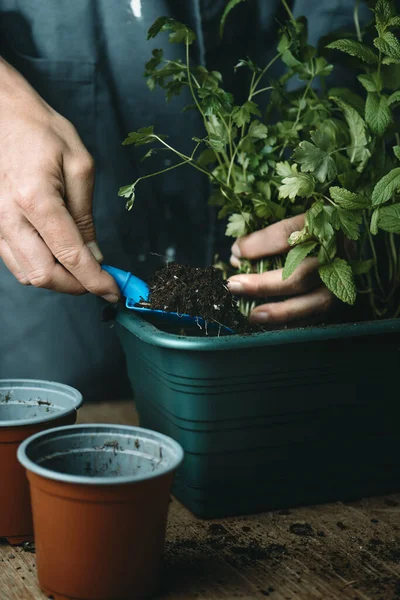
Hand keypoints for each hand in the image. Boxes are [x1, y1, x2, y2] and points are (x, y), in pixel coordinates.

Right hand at [0, 58, 119, 300]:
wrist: (2, 115)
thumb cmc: (42, 131)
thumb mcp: (79, 166)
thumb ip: (85, 216)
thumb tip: (94, 256)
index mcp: (35, 198)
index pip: (69, 255)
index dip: (95, 280)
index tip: (114, 290)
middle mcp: (8, 217)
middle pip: (44, 275)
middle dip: (77, 286)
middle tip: (100, 280)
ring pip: (28, 274)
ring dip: (59, 280)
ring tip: (81, 268)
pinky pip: (16, 262)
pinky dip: (41, 268)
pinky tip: (58, 256)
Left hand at [227, 214, 333, 325]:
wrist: (355, 234)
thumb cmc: (315, 224)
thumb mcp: (295, 218)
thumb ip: (266, 234)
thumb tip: (237, 256)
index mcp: (323, 224)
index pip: (287, 235)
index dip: (258, 244)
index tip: (237, 251)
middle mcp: (335, 253)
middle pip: (298, 274)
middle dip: (262, 284)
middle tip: (234, 285)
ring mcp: (342, 279)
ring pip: (313, 301)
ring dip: (280, 311)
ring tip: (252, 316)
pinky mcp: (343, 298)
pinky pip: (319, 315)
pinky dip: (295, 322)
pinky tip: (273, 324)